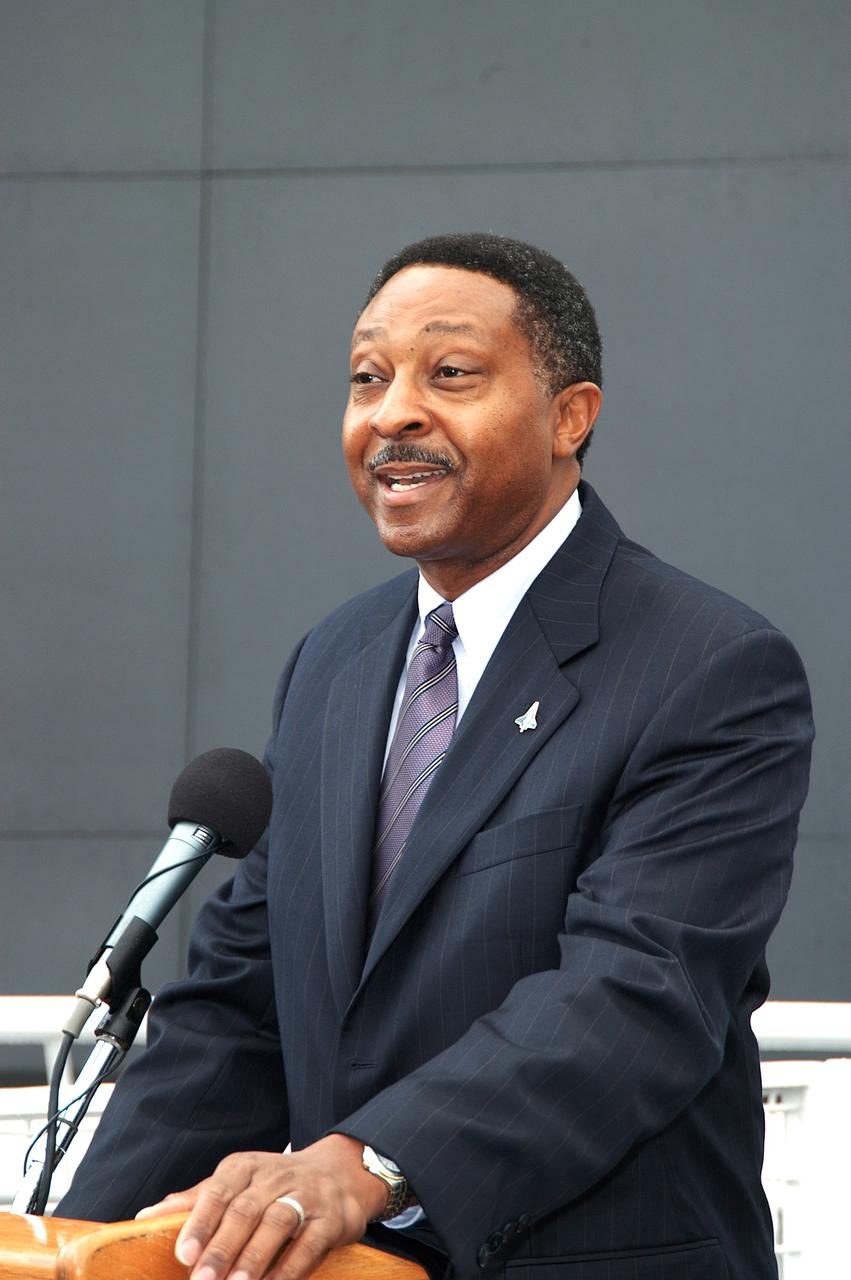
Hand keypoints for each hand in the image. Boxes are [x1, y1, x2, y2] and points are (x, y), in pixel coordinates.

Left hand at [135, 1134, 388, 1279]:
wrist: (342, 1171)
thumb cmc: (274, 1184)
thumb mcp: (236, 1183)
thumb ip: (195, 1201)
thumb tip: (145, 1216)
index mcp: (245, 1167)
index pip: (219, 1191)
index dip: (200, 1222)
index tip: (183, 1254)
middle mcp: (276, 1176)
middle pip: (245, 1210)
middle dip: (222, 1247)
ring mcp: (307, 1195)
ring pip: (278, 1222)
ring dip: (255, 1257)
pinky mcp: (332, 1218)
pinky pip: (310, 1242)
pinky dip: (290, 1267)